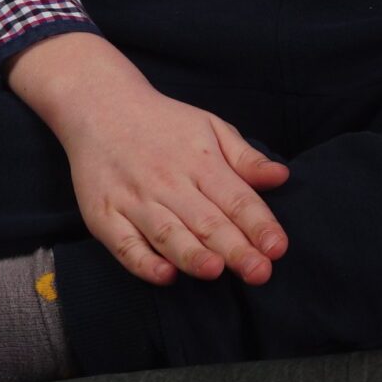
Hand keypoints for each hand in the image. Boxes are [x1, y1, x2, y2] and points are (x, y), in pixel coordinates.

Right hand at [8, 32, 290, 284]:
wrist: (101, 106)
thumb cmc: (164, 123)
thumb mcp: (210, 127)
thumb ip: (246, 158)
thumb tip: (281, 177)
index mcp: (200, 161)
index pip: (235, 198)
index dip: (259, 224)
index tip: (278, 248)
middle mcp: (168, 181)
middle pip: (206, 221)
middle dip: (235, 249)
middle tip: (259, 273)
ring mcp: (134, 200)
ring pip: (167, 234)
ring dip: (192, 255)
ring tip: (216, 271)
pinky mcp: (104, 215)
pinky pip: (124, 245)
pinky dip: (143, 262)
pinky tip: (164, 275)